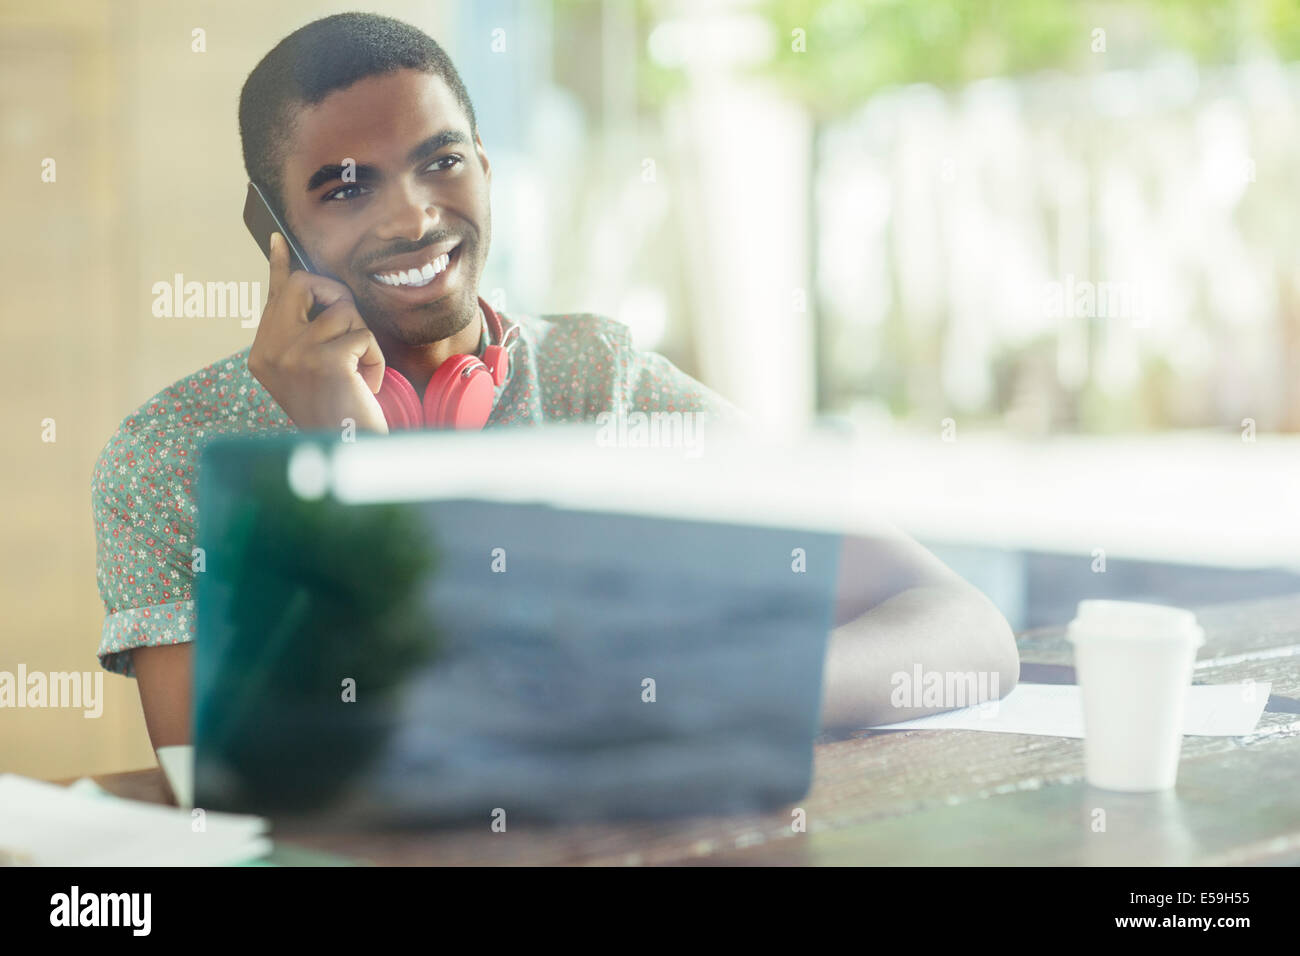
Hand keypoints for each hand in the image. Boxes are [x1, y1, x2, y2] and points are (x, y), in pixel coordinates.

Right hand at [248, 232, 388, 434]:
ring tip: (356, 374)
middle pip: (305, 286)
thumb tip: (307, 284)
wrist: (349, 451)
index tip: (278, 240)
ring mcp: (293, 355)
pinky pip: (363, 335)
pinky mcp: (323, 361)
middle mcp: (269, 352)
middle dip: (337, 297)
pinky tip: (366, 384)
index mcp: (262, 353)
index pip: (272, 297)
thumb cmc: (339, 411)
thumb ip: (305, 331)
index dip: (278, 266)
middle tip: (351, 329)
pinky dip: (374, 359)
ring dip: (362, 340)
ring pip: (343, 312)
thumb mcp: (312, 369)